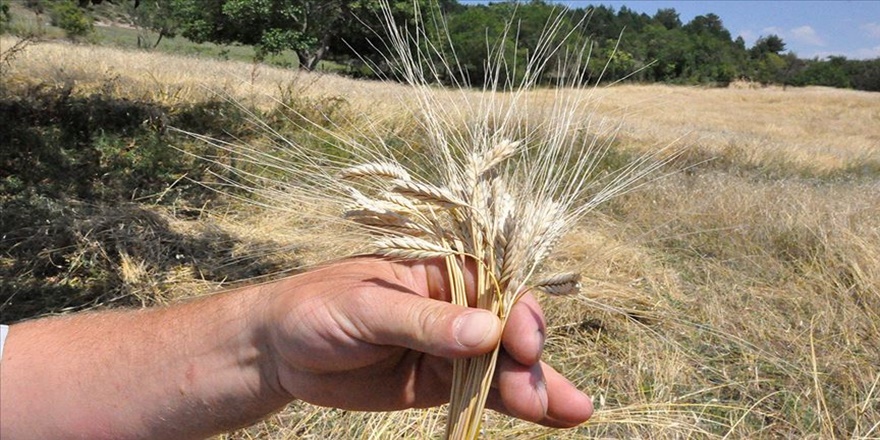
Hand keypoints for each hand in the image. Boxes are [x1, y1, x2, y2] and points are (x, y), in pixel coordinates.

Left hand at [260, 256, 592, 426]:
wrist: (279, 352)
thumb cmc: (316, 309)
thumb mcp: (366, 308)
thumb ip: (424, 321)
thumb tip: (486, 332)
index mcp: (439, 269)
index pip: (494, 284)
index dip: (517, 312)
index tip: (522, 342)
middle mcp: (455, 304)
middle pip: (508, 328)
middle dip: (529, 360)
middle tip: (539, 395)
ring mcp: (450, 346)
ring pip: (504, 365)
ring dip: (537, 387)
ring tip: (571, 413)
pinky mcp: (440, 381)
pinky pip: (485, 392)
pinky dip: (517, 405)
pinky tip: (553, 418)